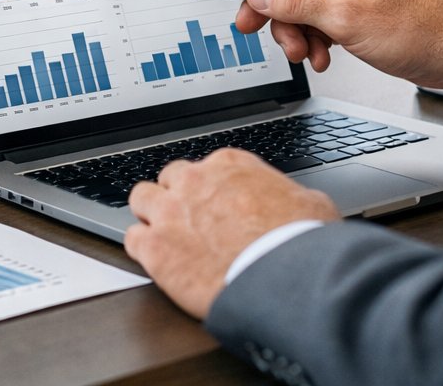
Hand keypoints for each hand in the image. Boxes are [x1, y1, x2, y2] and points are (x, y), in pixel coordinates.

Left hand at [125, 150, 338, 316]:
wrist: (284, 277)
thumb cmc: (301, 241)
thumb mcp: (310, 203)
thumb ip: (288, 196)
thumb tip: (298, 202)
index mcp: (229, 165)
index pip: (205, 167)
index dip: (208, 189)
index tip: (213, 204)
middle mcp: (195, 181)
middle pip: (170, 178)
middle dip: (176, 196)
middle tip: (189, 220)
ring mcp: (170, 212)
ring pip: (142, 198)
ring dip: (150, 215)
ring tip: (163, 235)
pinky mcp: (156, 247)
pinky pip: (132, 238)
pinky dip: (141, 248)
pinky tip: (153, 258)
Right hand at [223, 0, 442, 87]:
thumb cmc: (421, 30)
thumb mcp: (349, 19)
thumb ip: (299, 2)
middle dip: (276, 12)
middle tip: (254, 30)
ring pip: (307, 4)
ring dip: (299, 32)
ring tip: (306, 55)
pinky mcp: (364, 9)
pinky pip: (325, 18)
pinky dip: (317, 38)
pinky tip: (323, 56)